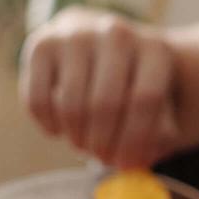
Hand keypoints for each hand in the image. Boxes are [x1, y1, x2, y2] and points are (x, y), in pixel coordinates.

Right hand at [20, 7, 180, 168]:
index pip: (146, 98)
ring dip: (76, 138)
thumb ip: (158, 135)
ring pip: (71, 105)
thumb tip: (136, 163)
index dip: (135, 139)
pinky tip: (61, 128)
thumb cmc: (134, 85)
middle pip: (106, 103)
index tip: (127, 164)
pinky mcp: (42, 43)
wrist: (103, 46)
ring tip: (84, 143)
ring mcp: (76, 35)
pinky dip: (49, 125)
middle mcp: (116, 33)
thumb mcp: (159, 105)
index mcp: (154, 48)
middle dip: (102, 143)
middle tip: (101, 159)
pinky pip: (38, 100)